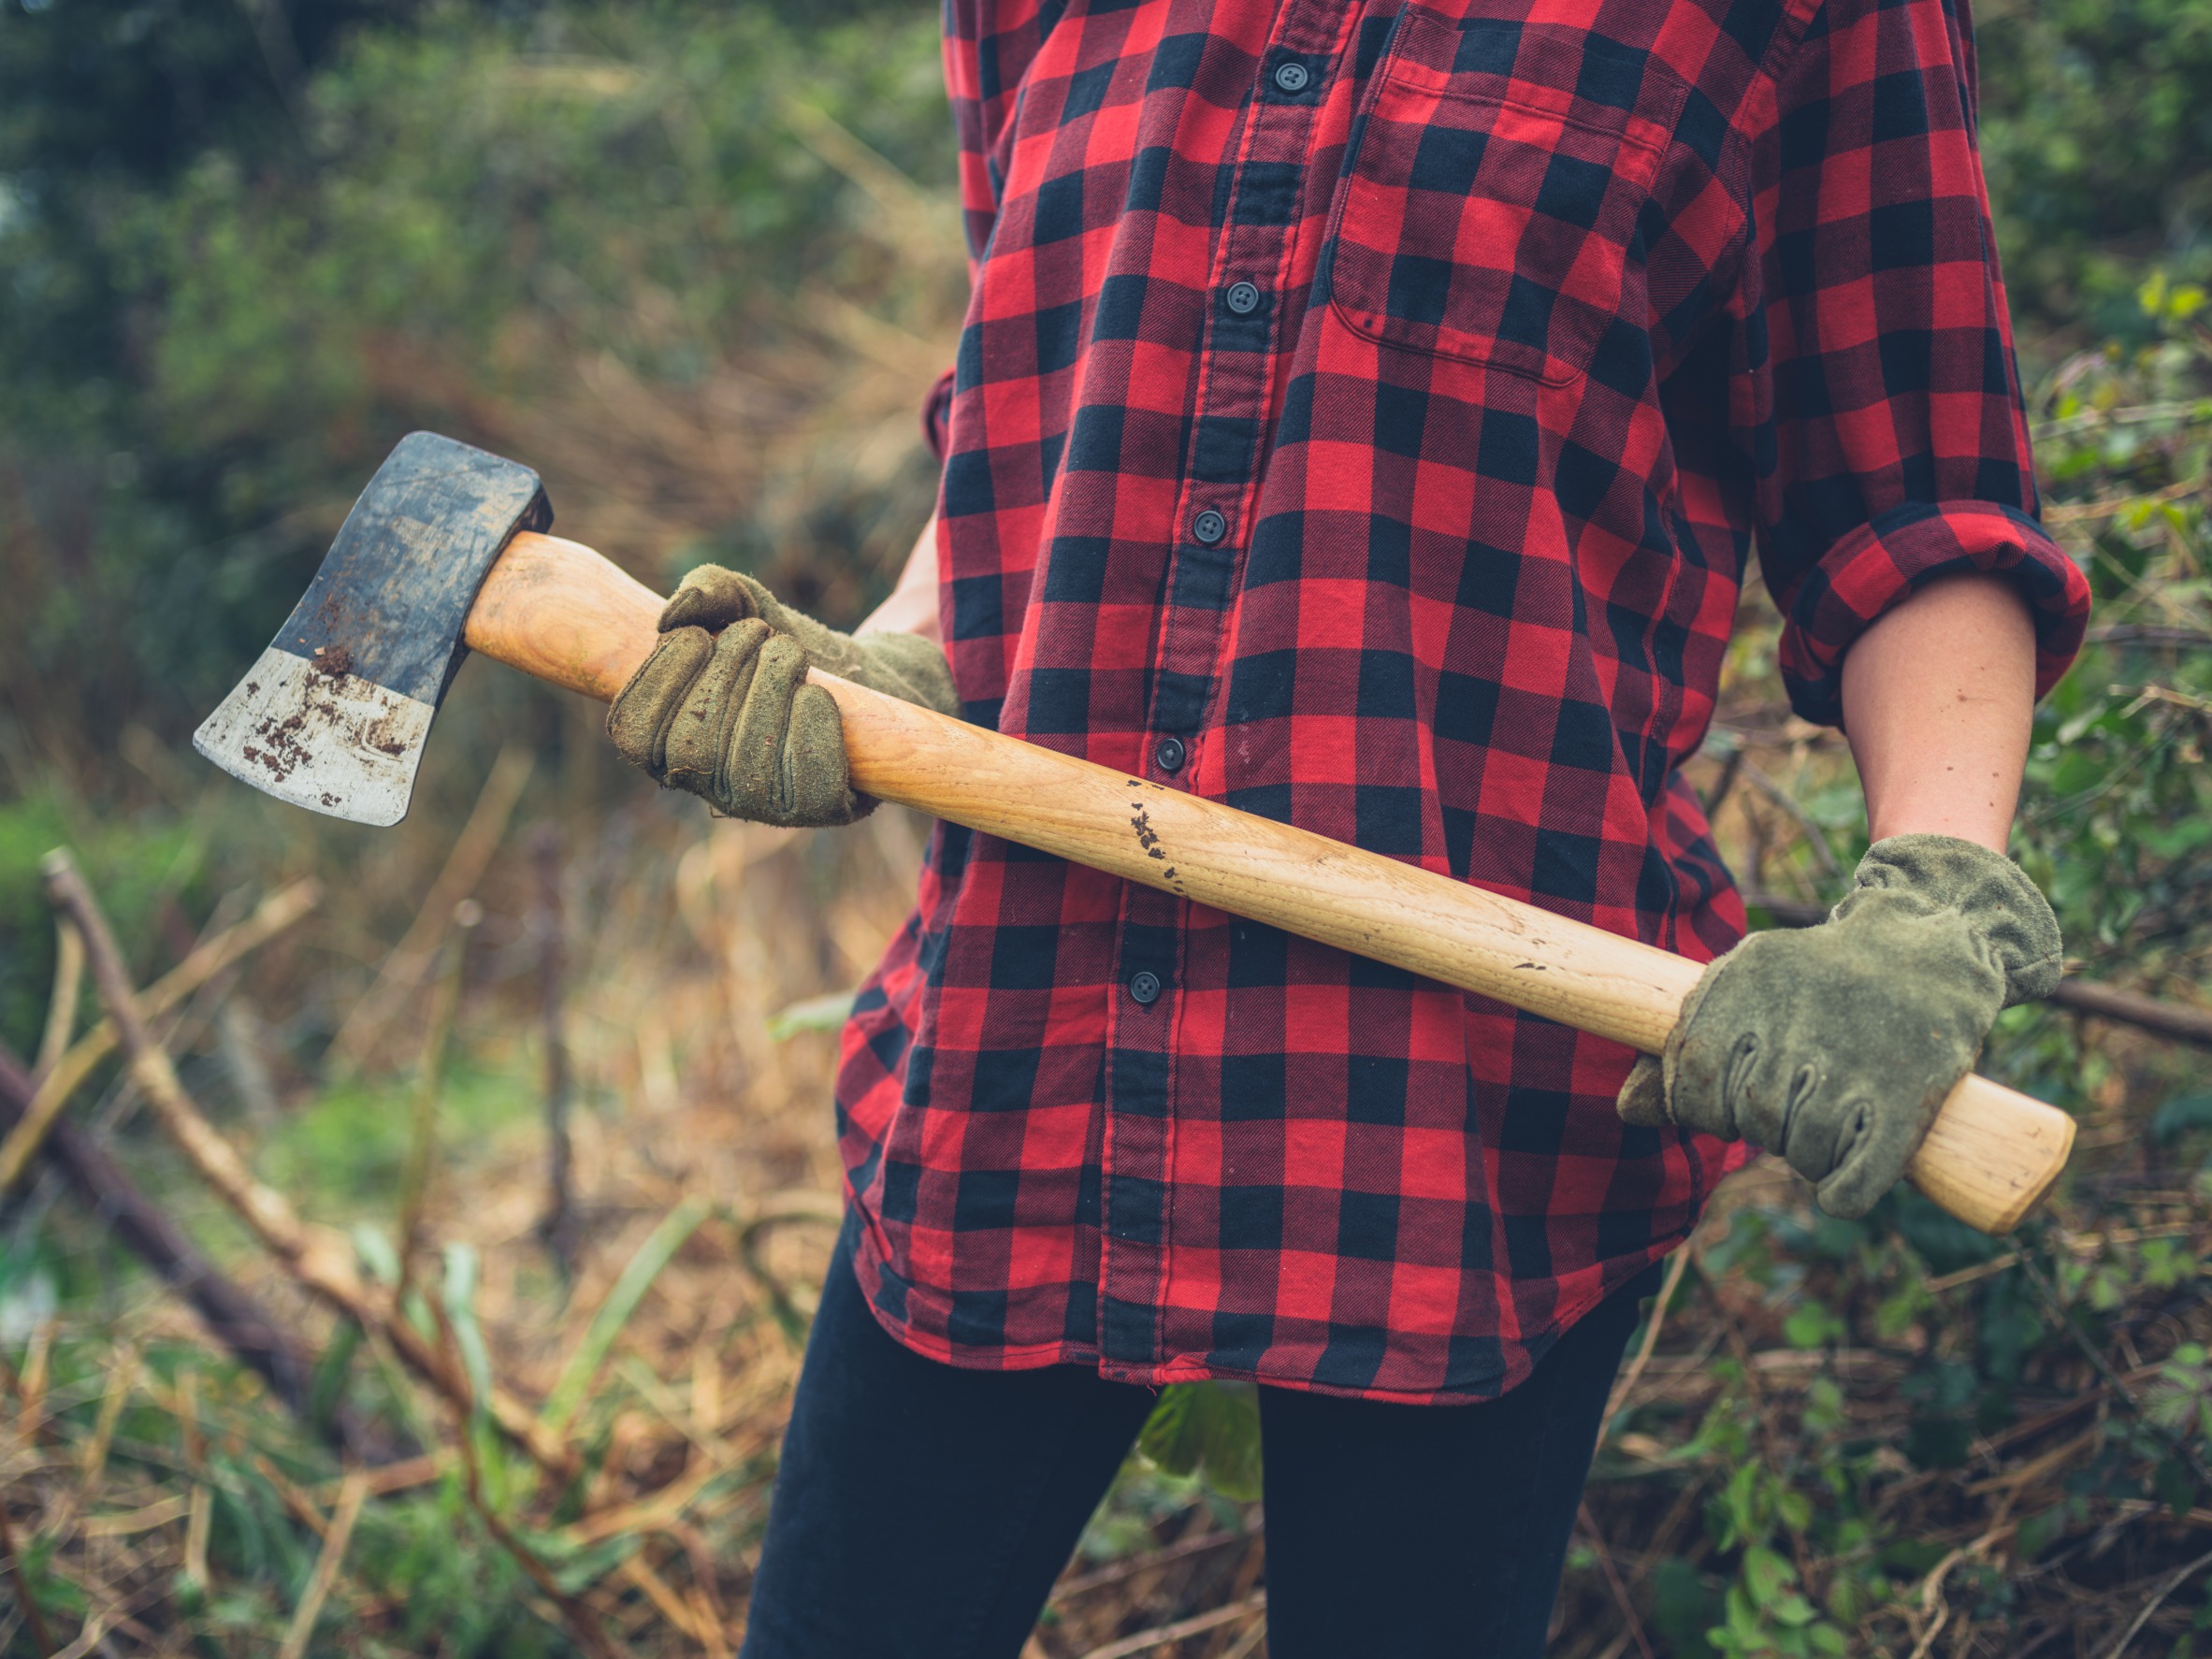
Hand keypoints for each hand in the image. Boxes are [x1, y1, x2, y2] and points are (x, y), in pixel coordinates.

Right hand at [607, 565, 958, 826]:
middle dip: (727, 675)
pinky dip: (812, 727)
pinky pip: (808, 785)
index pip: (635, 734)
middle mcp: (709, 784)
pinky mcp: (820, 808)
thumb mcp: (742, 602)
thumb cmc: (780, 642)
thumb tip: (674, 615)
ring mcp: (763, 805)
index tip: (697, 635)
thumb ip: (706, 590)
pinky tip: (816, 695)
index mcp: (668, 743)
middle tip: (760, 634)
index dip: (660, 681)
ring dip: (772, 690)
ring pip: (749, 769)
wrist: (861, 672)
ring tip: (791, 653)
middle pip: (694, 748)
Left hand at [1618, 835, 2061, 1217]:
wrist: (1926, 942)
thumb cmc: (1816, 977)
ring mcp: (1854, 1065)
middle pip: (1750, 1119)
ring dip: (1809, 1155)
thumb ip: (1682, 1044)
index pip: (1692, 1081)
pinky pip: (1855, 1180)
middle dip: (1762, 1126)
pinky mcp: (1908, 1099)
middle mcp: (1797, 1026)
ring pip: (1801, 1153)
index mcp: (1745, 987)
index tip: (1730, 1099)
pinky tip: (1842, 1180)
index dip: (1703, 1106)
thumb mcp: (1742, 985)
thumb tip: (1625, 1110)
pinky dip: (1842, 1192)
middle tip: (1794, 1100)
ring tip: (1828, 1118)